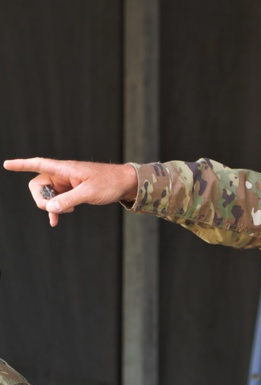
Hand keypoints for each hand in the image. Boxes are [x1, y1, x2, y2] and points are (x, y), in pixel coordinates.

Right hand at [3, 157, 137, 225]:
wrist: (125, 184)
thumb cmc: (109, 183)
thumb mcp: (89, 192)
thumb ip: (69, 199)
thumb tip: (49, 208)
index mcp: (65, 169)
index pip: (38, 164)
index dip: (22, 165)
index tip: (6, 164)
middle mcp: (62, 174)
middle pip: (37, 185)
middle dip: (41, 199)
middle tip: (56, 209)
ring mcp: (66, 183)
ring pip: (47, 194)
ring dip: (52, 206)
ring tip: (70, 211)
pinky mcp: (71, 191)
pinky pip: (56, 200)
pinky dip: (55, 209)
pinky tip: (55, 221)